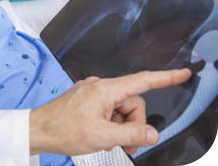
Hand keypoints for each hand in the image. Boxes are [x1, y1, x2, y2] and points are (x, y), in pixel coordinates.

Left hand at [29, 69, 191, 155]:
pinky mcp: (85, 100)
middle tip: (127, 145)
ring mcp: (91, 93)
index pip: (142, 81)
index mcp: (105, 89)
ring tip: (109, 142)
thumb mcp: (103, 136)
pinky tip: (99, 135)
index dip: (166, 78)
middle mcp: (99, 86)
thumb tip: (151, 133)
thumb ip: (132, 133)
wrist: (38, 130)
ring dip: (120, 127)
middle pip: (131, 102)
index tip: (182, 73)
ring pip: (119, 108)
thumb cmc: (63, 129)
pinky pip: (107, 109)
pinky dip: (109, 123)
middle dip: (133, 125)